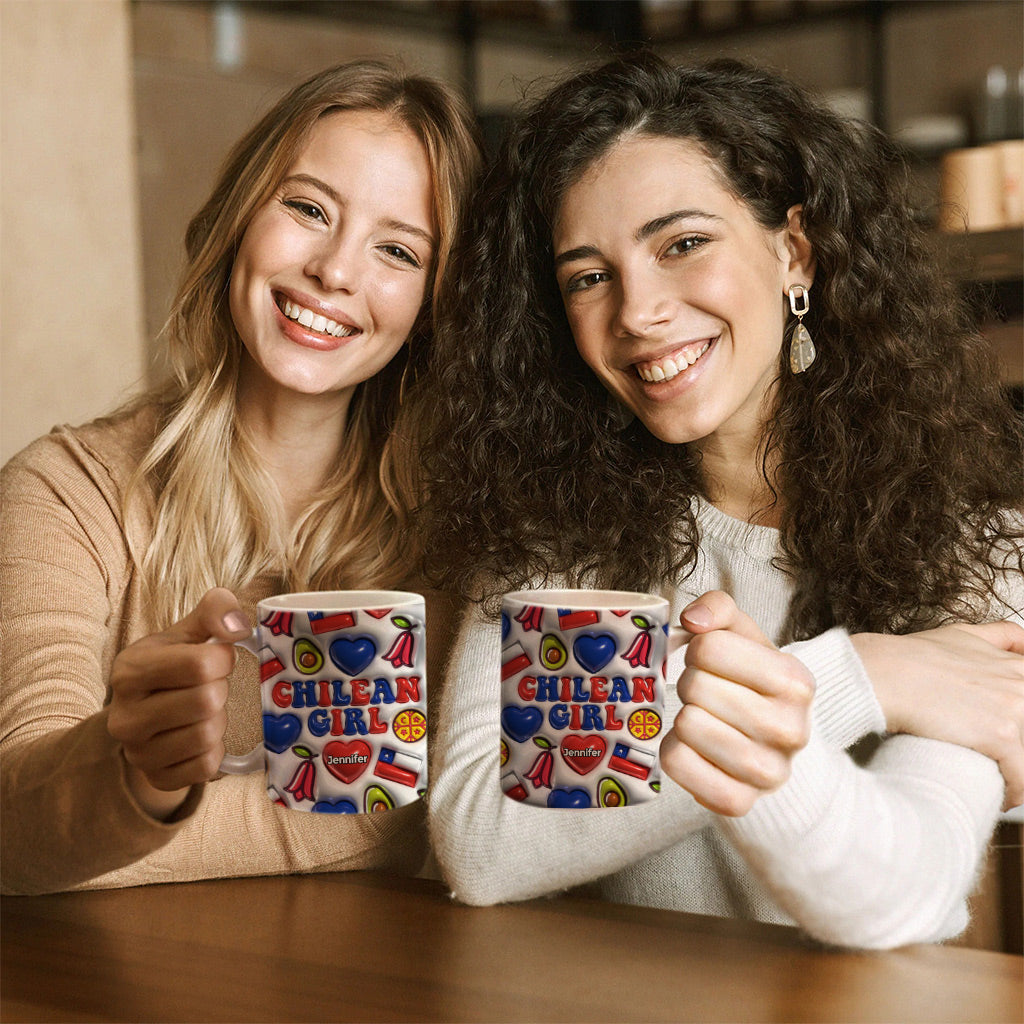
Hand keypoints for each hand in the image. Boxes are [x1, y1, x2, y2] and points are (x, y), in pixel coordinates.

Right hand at [107, 588, 250, 818]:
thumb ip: (215, 611)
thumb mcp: (188, 632)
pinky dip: (215, 750)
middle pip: (206, 701)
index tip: (219, 658)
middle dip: (220, 690)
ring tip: (204, 711)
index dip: (223, 659)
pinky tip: (202, 736)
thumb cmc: (173, 666)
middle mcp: (125, 716)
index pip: (199, 664)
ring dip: (219, 720)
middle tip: (210, 687)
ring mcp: (137, 753)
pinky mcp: (156, 778)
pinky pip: (206, 767)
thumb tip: (238, 626)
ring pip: (208, 735)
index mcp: (129, 671)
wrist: (146, 714)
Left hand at [660, 591, 814, 816]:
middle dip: (690, 684)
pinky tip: (693, 747)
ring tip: (702, 718)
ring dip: (682, 717)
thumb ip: (719, 608)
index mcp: (796, 681)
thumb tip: (692, 619)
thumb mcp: (743, 636)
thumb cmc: (749, 682)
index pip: (709, 647)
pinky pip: (677, 763)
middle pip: (694, 687)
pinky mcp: (739, 802)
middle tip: (704, 693)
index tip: (710, 661)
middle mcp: (791, 729)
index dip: (698, 649)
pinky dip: (673, 750)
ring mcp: (768, 773)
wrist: (771, 745)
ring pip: (686, 725)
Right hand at [852, 622, 1023, 809]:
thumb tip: (1021, 640)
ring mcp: (1015, 709)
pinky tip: (1000, 796)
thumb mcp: (960, 634)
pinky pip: (1022, 779)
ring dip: (1018, 772)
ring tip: (1001, 783)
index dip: (1017, 721)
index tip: (1009, 734)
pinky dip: (1014, 793)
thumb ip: (998, 636)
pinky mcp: (1002, 735)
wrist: (883, 673)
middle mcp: (1021, 684)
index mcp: (1015, 665)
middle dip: (1017, 747)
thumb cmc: (910, 657)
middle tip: (999, 758)